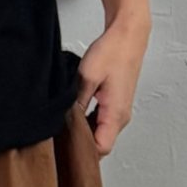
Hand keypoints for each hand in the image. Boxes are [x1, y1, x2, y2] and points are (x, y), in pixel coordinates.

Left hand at [75, 13, 150, 156]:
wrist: (128, 34)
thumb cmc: (112, 52)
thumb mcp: (86, 78)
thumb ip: (76, 104)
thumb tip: (64, 124)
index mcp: (115, 114)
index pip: (100, 149)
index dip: (81, 152)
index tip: (63, 148)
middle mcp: (120, 117)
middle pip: (99, 145)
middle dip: (79, 145)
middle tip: (57, 140)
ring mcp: (119, 112)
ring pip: (99, 134)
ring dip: (82, 133)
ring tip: (62, 127)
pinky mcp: (116, 105)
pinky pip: (101, 123)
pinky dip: (87, 124)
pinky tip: (73, 116)